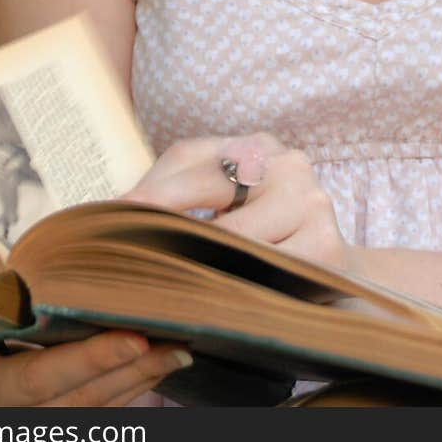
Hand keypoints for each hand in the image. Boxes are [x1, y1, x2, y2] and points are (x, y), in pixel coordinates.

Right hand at [0, 258, 190, 406]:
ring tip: (183, 342)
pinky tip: (174, 358)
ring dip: (145, 375)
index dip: (87, 359)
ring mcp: (46, 426)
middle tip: (169, 336)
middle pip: (84, 393)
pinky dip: (141, 386)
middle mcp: (19, 418)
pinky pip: (108, 409)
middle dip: (127, 366)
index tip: (131, 336)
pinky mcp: (68, 423)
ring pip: (103, 404)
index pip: (42, 378)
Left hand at [124, 133, 352, 273]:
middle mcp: (288, 163)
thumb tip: (115, 209)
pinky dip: (239, 285)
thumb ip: (174, 191)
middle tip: (130, 248)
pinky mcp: (326, 245)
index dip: (152, 190)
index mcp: (256, 145)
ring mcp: (312, 201)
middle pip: (214, 191)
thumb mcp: (219, 197)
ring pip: (238, 235)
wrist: (325, 264)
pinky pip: (269, 269)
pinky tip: (215, 296)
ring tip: (163, 278)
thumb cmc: (259, 229)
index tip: (116, 214)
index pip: (193, 161)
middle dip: (169, 222)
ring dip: (199, 259)